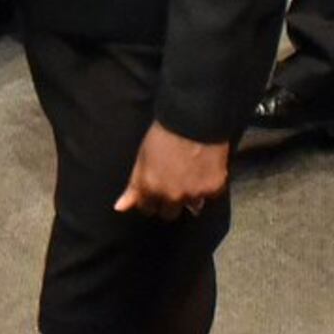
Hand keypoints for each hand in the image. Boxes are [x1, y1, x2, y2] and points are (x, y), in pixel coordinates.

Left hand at [114, 122, 230, 217]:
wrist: (194, 119)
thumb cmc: (164, 133)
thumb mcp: (142, 158)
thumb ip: (133, 186)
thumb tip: (120, 208)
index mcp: (150, 188)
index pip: (147, 209)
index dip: (150, 199)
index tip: (155, 188)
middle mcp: (171, 196)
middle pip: (168, 214)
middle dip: (169, 202)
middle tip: (174, 183)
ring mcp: (193, 194)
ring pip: (190, 207)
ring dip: (190, 196)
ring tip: (191, 174)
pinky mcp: (213, 189)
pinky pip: (210, 197)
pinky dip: (208, 187)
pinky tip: (205, 170)